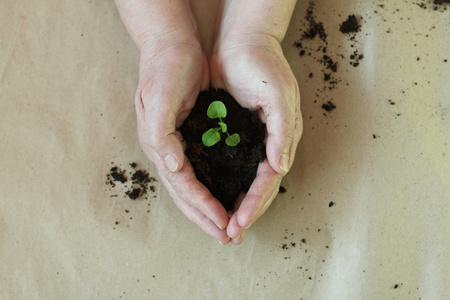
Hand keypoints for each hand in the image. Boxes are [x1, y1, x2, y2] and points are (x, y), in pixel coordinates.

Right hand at [135, 32, 230, 243]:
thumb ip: (160, 133)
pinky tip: (223, 195)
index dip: (202, 206)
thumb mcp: (160, 96)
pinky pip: (200, 170)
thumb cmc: (166, 68)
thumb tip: (170, 166)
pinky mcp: (190, 137)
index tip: (224, 223)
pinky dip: (211, 188)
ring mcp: (176, 145)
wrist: (169, 46)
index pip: (183, 184)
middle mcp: (166, 150)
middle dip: (206, 218)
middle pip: (185, 194)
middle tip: (227, 237)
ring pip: (192, 187)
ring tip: (226, 226)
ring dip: (208, 209)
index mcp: (158, 144)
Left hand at [210, 34, 302, 244]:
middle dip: (245, 212)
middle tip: (229, 235)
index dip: (254, 204)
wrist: (243, 43)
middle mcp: (268, 145)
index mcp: (280, 139)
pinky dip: (224, 183)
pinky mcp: (235, 134)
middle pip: (258, 188)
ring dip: (235, 204)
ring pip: (244, 181)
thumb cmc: (263, 66)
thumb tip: (281, 167)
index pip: (267, 181)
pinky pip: (231, 165)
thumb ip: (282, 131)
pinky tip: (214, 194)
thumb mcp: (278, 95)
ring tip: (222, 224)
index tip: (238, 224)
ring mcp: (252, 141)